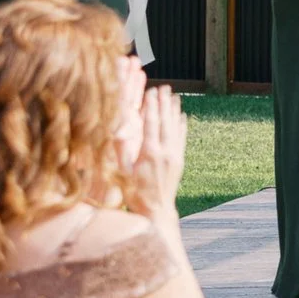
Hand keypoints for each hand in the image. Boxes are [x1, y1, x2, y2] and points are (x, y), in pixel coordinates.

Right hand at [125, 80, 187, 214]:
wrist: (155, 210)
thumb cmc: (133, 193)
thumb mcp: (121, 172)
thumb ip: (120, 151)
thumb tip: (116, 131)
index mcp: (149, 153)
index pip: (151, 123)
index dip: (151, 106)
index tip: (151, 91)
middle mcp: (165, 152)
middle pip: (165, 121)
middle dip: (164, 103)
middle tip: (164, 87)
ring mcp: (174, 156)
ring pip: (175, 128)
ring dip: (174, 110)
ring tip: (174, 96)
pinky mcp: (179, 161)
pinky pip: (181, 139)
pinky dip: (182, 125)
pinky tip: (182, 116)